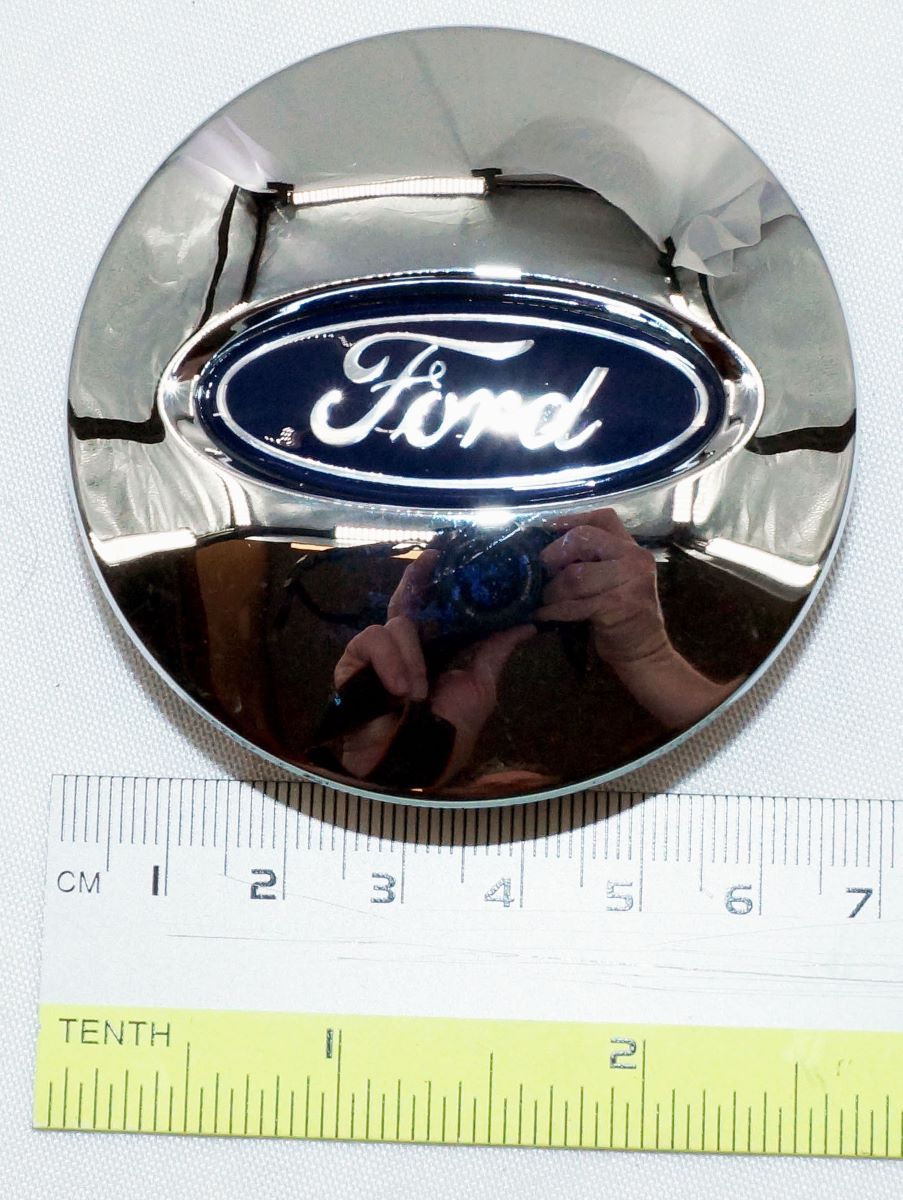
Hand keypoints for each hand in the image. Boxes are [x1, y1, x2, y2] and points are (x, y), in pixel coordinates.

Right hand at [332, 550, 533, 781]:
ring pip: (396, 623)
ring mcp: (378, 654)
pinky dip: (389, 662)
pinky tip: (399, 688)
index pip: (436, 605)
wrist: (411, 767)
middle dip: (418, 577)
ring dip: (412, 657)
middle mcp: (407, 645)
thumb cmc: (445, 734)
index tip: (450, 552)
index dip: (440, 578)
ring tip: (418, 693)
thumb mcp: (480, 688)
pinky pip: (371, 641)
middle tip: (432, 558)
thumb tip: (528, 623)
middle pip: (407, 598)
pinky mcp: (352, 664)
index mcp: (435, 648)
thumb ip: (496, 651)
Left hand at [538, 508, 740, 728]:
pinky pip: (573, 604)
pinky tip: (544, 615)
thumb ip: (592, 560)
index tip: (546, 528)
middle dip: (552, 556)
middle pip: (581, 539)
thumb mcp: (614, 579)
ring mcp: (630, 582)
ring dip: (550, 591)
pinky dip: (553, 611)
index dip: (570, 519)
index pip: (602, 518)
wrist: (645, 652)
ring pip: (573, 575)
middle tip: (539, 574)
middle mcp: (635, 559)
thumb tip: (544, 548)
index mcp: (632, 549)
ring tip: (543, 600)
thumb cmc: (621, 616)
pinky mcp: (618, 606)